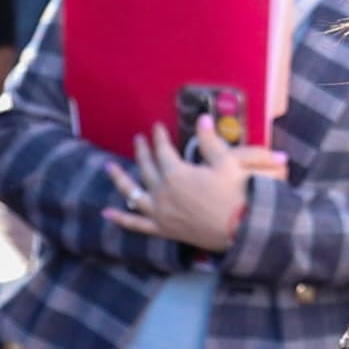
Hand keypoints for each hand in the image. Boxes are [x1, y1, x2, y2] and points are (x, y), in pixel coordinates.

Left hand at [108, 124, 277, 252]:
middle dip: (142, 151)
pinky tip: (107, 213)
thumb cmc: (236, 193)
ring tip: (109, 167)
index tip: (157, 127)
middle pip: (146, 167)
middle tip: (138, 139)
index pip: (162, 150)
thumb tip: (202, 119)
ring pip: (133, 193)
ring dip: (120, 179)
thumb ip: (209, 141)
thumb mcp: (225, 162)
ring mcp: (160, 212)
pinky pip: (136, 224)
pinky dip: (121, 218)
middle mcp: (162, 192)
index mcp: (176, 173)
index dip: (159, 137)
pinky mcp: (163, 229)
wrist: (242, 228)